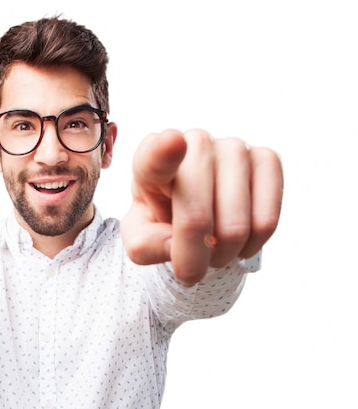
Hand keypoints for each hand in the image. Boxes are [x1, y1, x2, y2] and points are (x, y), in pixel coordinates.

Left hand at [120, 129, 282, 284]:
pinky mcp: (267, 159)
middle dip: (193, 257)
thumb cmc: (161, 222)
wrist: (196, 213)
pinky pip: (266, 222)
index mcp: (150, 161)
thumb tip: (173, 245)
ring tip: (212, 248)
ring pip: (235, 227)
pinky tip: (237, 241)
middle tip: (190, 266)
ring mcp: (234, 147)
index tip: (172, 142)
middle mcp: (194, 144)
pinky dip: (250, 246)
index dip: (165, 151)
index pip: (156, 156)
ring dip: (223, 255)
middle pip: (197, 217)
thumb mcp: (141, 240)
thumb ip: (145, 246)